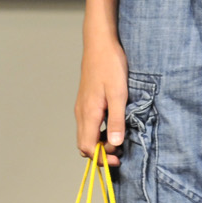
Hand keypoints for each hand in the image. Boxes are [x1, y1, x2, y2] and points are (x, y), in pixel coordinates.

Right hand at [76, 30, 130, 158]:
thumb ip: (116, 120)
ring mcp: (82, 107)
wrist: (99, 43)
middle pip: (84, 144)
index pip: (87, 148)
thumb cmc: (110, 65)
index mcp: (88, 113)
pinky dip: (98, 132)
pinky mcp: (85, 101)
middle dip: (100, 154)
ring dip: (100, 143)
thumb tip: (115, 144)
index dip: (101, 158)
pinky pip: (88, 124)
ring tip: (119, 140)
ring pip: (86, 135)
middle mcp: (81, 112)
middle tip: (120, 153)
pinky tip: (113, 126)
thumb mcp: (119, 93)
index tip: (118, 159)